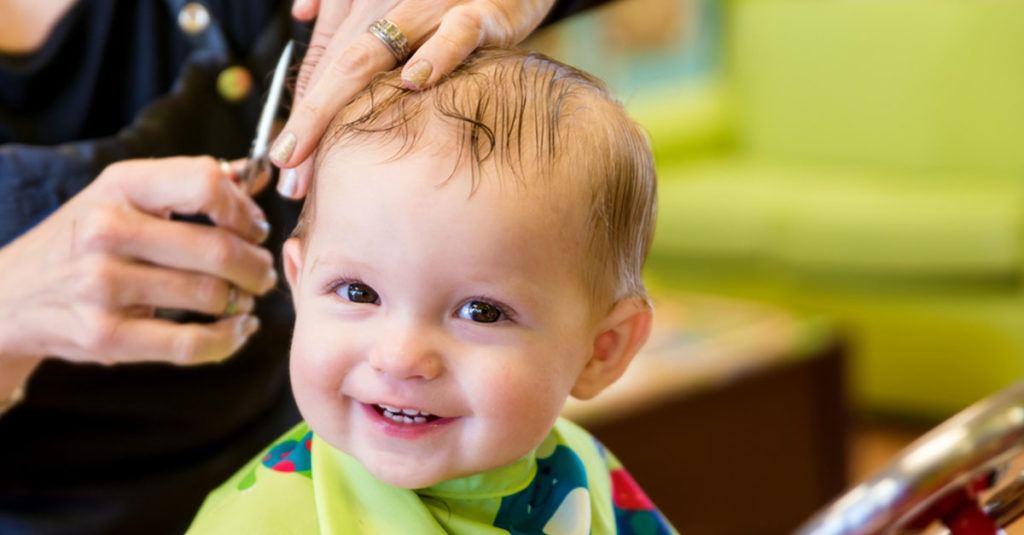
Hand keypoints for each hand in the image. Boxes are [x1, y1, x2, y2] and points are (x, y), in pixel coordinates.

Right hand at [0, 156, 276, 373]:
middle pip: (219, 248)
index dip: (245, 210)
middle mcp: (107, 231)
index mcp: (120, 185)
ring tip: (246, 298)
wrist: (11, 295)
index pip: (206, 184)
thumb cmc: (85, 240)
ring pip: (210, 295)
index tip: (255, 228)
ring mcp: (103, 286)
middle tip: (263, 272)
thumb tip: (257, 175)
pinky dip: (228, 339)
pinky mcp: (105, 336)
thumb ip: (189, 183)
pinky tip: (239, 330)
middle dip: (257, 265)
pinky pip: (190, 344)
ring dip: (244, 300)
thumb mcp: (124, 195)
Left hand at [272, 0, 557, 198]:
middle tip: (290, 171)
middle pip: (336, 66)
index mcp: (364, 3)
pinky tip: (415, 80)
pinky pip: (455, 33)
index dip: (302, 113)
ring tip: (321, 153)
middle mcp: (387, 3)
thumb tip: (302, 11)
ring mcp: (430, 7)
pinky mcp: (479, 11)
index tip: (285, 160)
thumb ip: (343, 4)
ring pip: (373, 51)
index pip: (323, 65)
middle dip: (309, 121)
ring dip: (339, 103)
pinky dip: (437, 54)